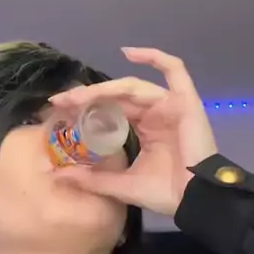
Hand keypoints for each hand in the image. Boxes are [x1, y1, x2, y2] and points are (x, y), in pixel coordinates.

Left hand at [49, 47, 217, 216]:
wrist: (194, 201)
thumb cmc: (164, 194)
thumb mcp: (120, 186)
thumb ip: (92, 179)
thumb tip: (59, 177)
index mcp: (143, 129)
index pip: (110, 110)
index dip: (85, 108)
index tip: (59, 111)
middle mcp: (154, 113)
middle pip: (117, 96)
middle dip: (87, 97)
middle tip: (60, 102)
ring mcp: (169, 105)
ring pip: (132, 87)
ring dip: (104, 88)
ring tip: (79, 96)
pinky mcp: (184, 102)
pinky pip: (174, 69)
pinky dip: (154, 57)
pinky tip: (129, 52)